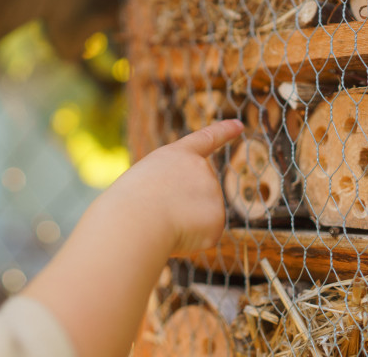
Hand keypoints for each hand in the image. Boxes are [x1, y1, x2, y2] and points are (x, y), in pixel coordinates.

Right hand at [108, 119, 244, 255]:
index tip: (239, 125)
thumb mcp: (146, 182)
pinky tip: (174, 235)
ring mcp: (213, 194)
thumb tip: (198, 216)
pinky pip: (204, 236)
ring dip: (183, 224)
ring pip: (200, 217)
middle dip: (181, 206)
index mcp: (178, 154)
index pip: (206, 139)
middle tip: (155, 210)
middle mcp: (202, 169)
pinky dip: (190, 242)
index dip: (224, 132)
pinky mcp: (218, 221)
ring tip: (161, 221)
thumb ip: (174, 190)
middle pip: (198, 193)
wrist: (136, 220)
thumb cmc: (128, 203)